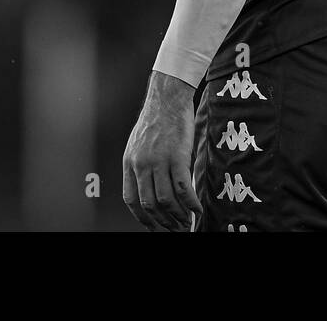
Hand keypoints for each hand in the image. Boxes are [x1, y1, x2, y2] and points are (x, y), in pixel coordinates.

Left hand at [122, 71, 203, 230]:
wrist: (168, 97)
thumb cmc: (157, 119)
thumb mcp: (139, 144)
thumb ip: (143, 167)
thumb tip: (154, 191)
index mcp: (129, 163)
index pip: (131, 200)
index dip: (143, 219)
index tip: (155, 228)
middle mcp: (141, 164)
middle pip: (150, 204)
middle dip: (164, 222)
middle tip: (176, 230)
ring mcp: (158, 160)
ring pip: (166, 199)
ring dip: (178, 216)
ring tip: (187, 222)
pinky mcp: (177, 155)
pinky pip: (183, 187)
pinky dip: (190, 203)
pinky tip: (197, 209)